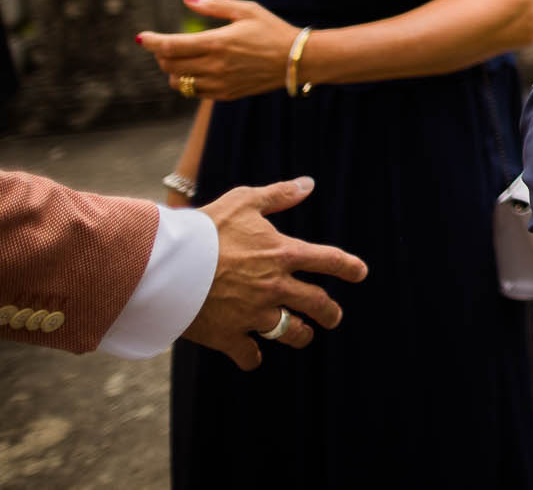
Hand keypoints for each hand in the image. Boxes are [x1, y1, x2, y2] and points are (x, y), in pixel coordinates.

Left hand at [139, 0, 294, 99]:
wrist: (297, 60)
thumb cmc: (272, 30)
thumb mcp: (247, 10)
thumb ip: (214, 5)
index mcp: (217, 43)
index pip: (169, 46)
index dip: (151, 42)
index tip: (143, 37)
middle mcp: (215, 66)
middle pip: (169, 65)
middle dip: (162, 54)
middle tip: (167, 45)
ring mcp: (220, 83)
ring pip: (178, 82)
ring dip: (173, 70)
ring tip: (183, 59)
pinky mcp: (226, 94)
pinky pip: (194, 92)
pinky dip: (188, 82)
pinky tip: (198, 71)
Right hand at [182, 176, 367, 370]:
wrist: (165, 264)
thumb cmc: (204, 228)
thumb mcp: (243, 202)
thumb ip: (278, 195)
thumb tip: (308, 183)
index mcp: (283, 254)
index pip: (329, 260)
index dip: (349, 267)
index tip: (360, 273)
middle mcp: (275, 286)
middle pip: (318, 304)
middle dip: (330, 313)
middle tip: (333, 317)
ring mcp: (253, 314)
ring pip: (291, 332)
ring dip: (300, 335)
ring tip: (303, 335)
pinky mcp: (228, 335)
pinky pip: (250, 354)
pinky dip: (253, 356)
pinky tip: (254, 355)